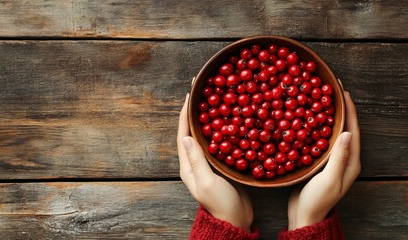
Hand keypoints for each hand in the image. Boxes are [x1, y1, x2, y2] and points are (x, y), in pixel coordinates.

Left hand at [177, 94, 253, 231]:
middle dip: (195, 113)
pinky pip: (218, 143)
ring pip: (205, 136)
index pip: (183, 134)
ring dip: (208, 120)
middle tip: (202, 95)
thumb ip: (196, 160)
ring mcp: (207, 164)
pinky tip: (229, 123)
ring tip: (215, 103)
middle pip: (192, 132)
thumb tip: (186, 136)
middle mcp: (195, 163)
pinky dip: (221, 131)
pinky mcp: (220, 166)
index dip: (184, 115)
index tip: (189, 96)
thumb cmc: (220, 203)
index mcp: (187, 166)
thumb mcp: (206, 182)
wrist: (235, 220)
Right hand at [288, 91, 360, 229]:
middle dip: (341, 109)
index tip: (343, 91)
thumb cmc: (318, 199)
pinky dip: (317, 127)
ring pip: (332, 132)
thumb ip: (339, 157)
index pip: (354, 130)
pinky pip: (321, 140)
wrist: (305, 215)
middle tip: (331, 91)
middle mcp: (344, 159)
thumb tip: (348, 133)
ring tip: (320, 101)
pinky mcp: (320, 162)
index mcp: (351, 162)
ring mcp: (332, 160)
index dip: (350, 110)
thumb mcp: (329, 179)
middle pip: (345, 128)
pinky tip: (307, 120)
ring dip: (328, 117)